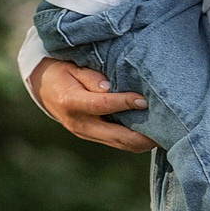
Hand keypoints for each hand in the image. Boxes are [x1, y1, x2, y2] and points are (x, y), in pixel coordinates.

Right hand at [27, 58, 152, 152]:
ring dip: (142, 142)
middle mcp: (79, 124)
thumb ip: (89, 76)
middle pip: (117, 136)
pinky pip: (117, 142)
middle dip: (143, 136)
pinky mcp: (93, 137)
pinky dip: (134, 140)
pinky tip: (150, 132)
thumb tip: (108, 87)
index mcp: (72, 102)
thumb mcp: (71, 66)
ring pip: (120, 144)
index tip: (144, 99)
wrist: (44, 88)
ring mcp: (86, 134)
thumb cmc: (60, 72)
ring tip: (164, 133)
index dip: (125, 103)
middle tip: (165, 128)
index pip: (103, 105)